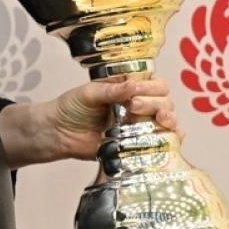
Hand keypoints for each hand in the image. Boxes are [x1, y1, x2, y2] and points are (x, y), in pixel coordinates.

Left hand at [1, 76, 178, 166]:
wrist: (58, 133)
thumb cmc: (71, 107)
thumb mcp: (88, 93)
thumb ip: (110, 90)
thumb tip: (134, 85)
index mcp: (129, 90)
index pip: (155, 85)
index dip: (152, 88)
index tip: (136, 93)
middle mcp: (140, 106)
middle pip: (165, 102)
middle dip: (156, 104)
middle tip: (134, 107)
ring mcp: (141, 126)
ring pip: (168, 121)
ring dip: (168, 119)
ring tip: (159, 120)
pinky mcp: (139, 144)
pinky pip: (163, 142)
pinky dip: (171, 138)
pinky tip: (169, 135)